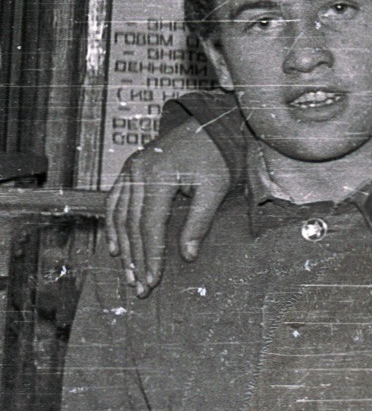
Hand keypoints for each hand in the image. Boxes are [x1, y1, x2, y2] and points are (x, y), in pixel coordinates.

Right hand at [103, 121, 228, 295]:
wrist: (211, 125)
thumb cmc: (217, 156)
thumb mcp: (214, 189)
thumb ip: (199, 222)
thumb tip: (188, 256)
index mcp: (157, 177)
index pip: (149, 226)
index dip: (151, 255)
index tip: (153, 280)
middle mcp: (137, 172)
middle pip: (131, 224)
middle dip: (135, 258)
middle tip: (139, 286)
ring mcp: (130, 169)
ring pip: (119, 215)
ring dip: (122, 246)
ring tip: (127, 273)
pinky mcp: (130, 169)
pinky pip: (115, 201)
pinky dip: (114, 225)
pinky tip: (115, 246)